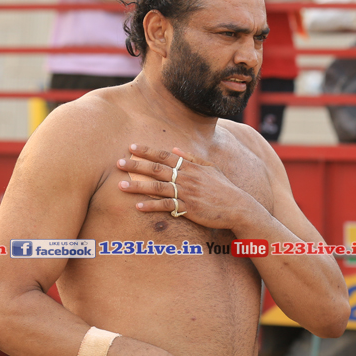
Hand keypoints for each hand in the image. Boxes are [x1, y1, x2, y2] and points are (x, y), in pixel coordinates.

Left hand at [116, 144, 252, 228]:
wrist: (238, 206)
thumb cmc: (224, 188)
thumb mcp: (210, 168)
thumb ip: (192, 158)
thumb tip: (175, 150)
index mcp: (190, 166)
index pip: (164, 156)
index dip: (147, 151)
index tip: (131, 147)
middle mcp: (186, 178)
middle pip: (156, 169)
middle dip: (136, 165)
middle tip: (118, 163)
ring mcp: (186, 193)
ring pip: (157, 187)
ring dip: (138, 186)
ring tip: (120, 185)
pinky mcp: (188, 209)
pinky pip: (166, 206)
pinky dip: (151, 206)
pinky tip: (138, 206)